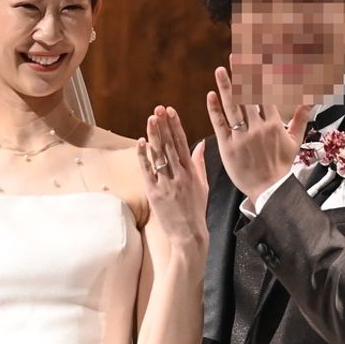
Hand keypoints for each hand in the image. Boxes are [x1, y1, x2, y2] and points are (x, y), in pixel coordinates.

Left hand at [137, 105, 208, 248]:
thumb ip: (199, 163)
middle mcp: (180, 175)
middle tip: (158, 109)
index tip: (171, 111)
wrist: (189, 234)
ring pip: (159, 155)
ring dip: (154, 136)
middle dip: (164, 126)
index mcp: (192, 172)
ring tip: (150, 119)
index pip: (182, 143)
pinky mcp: (155, 193)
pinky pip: (148, 171)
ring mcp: (166, 183)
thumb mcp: (203, 185)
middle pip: (169, 145)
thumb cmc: (196, 210)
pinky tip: (141, 142)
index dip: (176, 126)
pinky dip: (144, 156)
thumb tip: (200, 144)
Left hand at [206, 66, 308, 202]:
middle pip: (249, 95)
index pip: (268, 93)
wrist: (269, 190)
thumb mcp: (295, 141)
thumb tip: (309, 98)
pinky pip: (220, 125)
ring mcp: (241, 136)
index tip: (258, 57)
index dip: (263, 74)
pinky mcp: (227, 146)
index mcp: (274, 124)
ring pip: (233, 107)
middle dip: (243, 74)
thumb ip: (300, 118)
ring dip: (226, 86)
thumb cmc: (281, 166)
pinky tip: (211, 95)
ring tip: (220, 69)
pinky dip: (215, 110)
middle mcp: (258, 128)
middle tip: (237, 55)